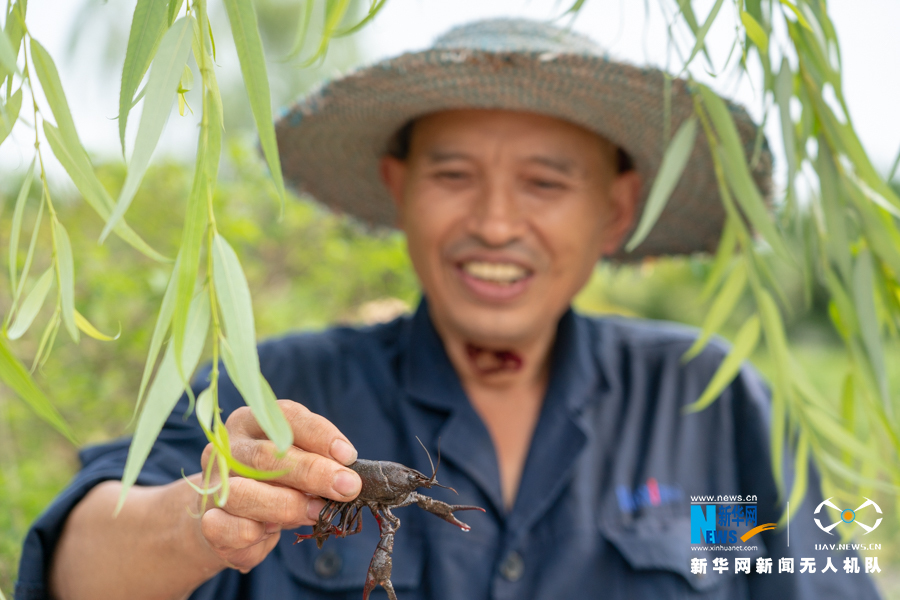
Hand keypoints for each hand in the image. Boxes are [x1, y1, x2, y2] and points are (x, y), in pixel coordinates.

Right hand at [197, 400, 360, 571]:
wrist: (230, 519)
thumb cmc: (275, 483)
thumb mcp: (298, 463)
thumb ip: (319, 462)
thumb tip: (348, 475)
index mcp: (250, 421)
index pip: (284, 416)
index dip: (319, 434)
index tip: (348, 455)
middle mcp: (227, 448)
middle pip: (266, 456)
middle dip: (312, 472)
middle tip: (347, 487)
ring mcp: (214, 485)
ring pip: (244, 493)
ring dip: (288, 505)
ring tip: (317, 512)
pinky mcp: (208, 521)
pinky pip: (231, 528)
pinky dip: (257, 532)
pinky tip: (273, 532)